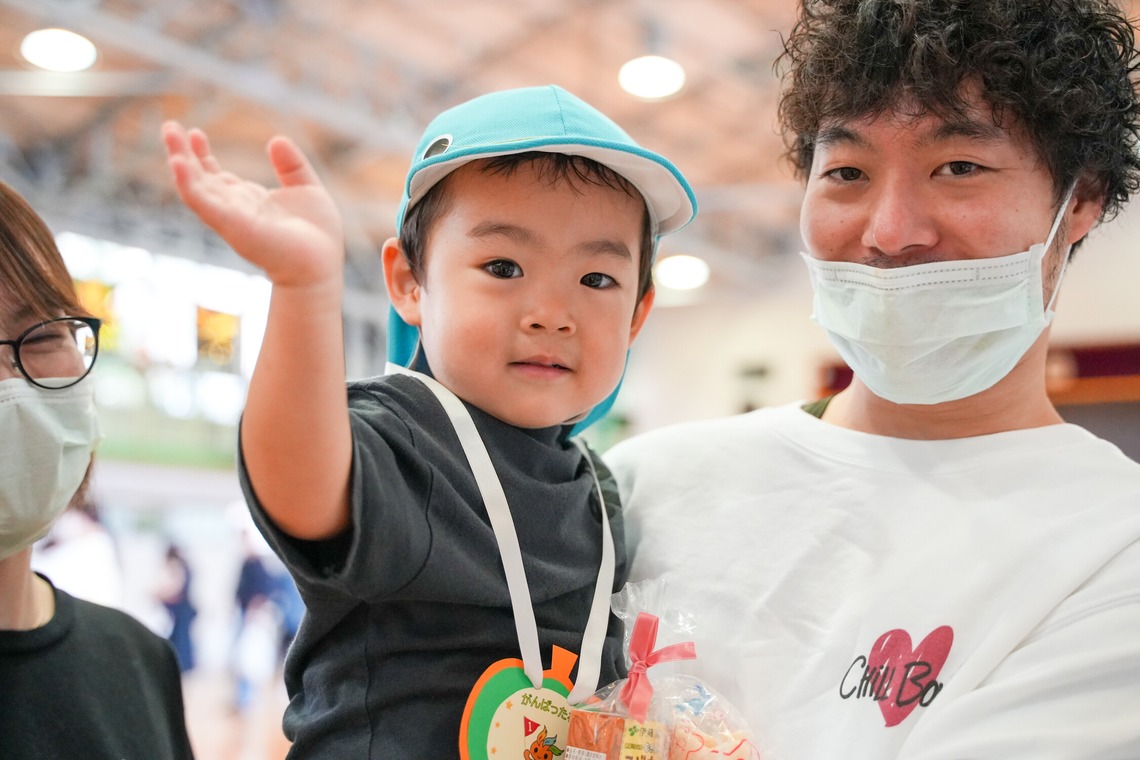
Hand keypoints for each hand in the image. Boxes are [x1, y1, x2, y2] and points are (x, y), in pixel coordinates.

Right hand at [162, 121, 345, 287]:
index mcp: (248, 200)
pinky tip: (179, 164)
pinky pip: (205, 204)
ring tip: (169, 133)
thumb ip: (291, 165)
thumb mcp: (306, 188)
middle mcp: (234, 208)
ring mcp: (231, 217)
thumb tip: (276, 139)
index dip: (202, 154)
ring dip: (180, 162)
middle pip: (199, 178)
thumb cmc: (318, 235)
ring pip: (195, 188)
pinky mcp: (233, 225)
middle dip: (182, 152)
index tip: (194, 132)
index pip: (215, 175)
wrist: (321, 264)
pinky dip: (190, 184)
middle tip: (168, 126)